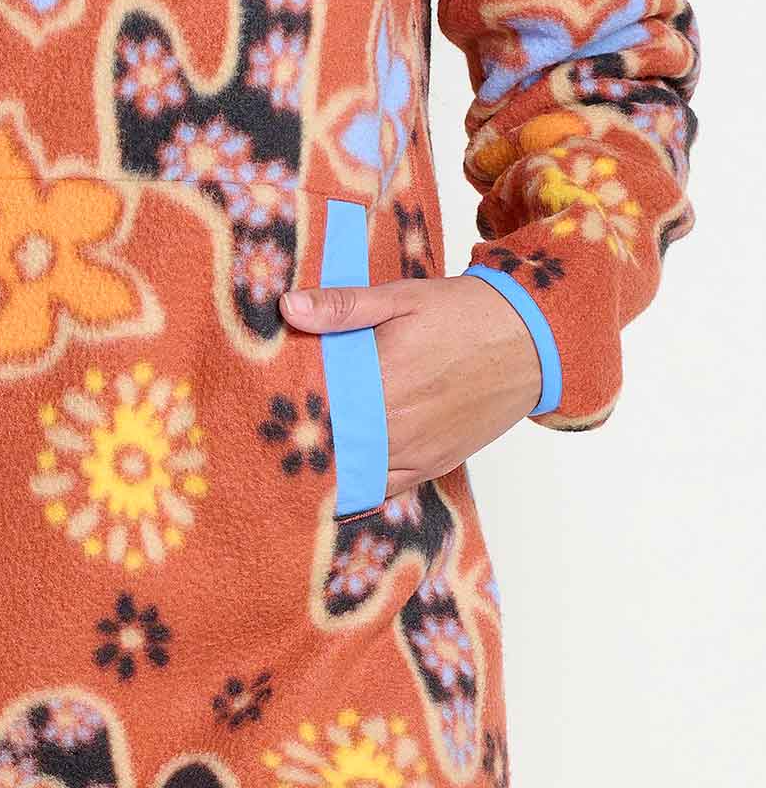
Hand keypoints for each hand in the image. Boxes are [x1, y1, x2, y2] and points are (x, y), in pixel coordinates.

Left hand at [279, 273, 540, 503]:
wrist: (531, 340)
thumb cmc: (463, 314)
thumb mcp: (401, 297)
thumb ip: (342, 307)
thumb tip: (288, 307)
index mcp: (380, 379)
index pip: (313, 405)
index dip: (283, 408)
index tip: (257, 407)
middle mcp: (395, 423)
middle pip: (327, 444)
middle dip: (296, 440)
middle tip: (260, 438)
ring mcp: (414, 450)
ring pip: (351, 474)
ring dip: (322, 468)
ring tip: (288, 460)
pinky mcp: (432, 465)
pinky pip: (383, 490)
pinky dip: (355, 490)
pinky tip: (331, 484)